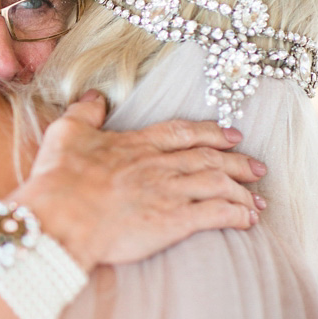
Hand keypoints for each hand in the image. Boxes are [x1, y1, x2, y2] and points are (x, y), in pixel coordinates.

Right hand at [7, 91, 266, 269]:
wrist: (61, 218)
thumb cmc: (59, 178)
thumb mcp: (66, 132)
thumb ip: (84, 112)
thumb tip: (94, 96)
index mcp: (137, 144)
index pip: (183, 133)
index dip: (211, 133)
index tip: (231, 136)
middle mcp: (159, 165)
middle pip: (209, 159)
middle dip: (238, 163)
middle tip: (258, 168)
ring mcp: (169, 193)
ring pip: (219, 184)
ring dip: (243, 192)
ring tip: (258, 202)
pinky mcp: (173, 222)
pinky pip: (216, 215)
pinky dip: (237, 216)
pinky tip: (247, 221)